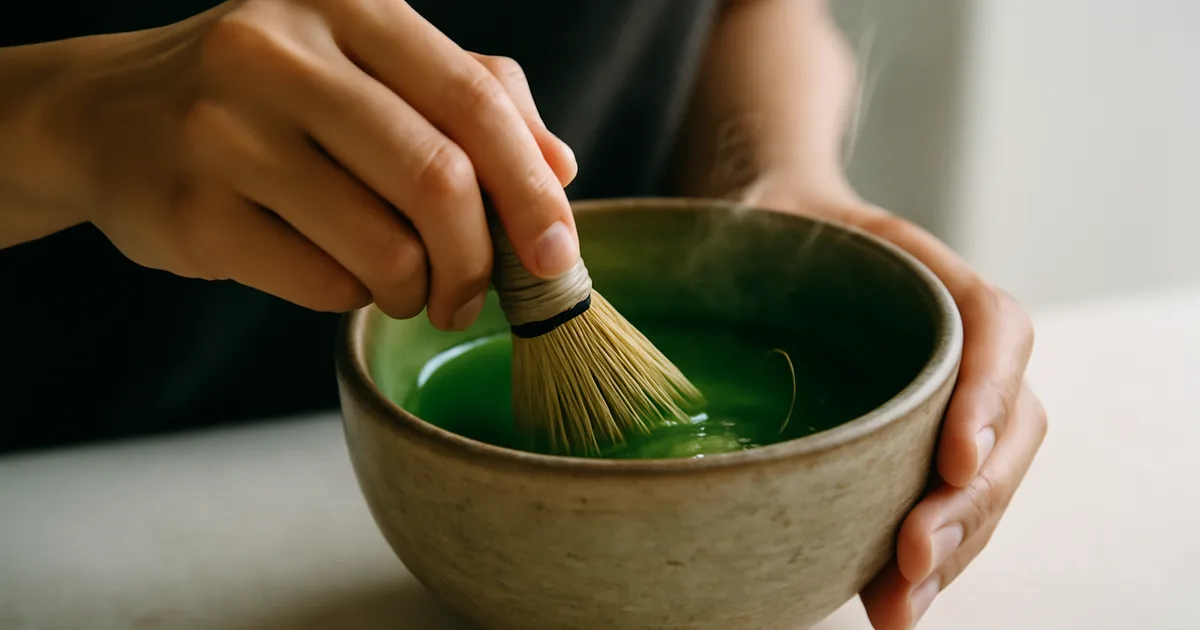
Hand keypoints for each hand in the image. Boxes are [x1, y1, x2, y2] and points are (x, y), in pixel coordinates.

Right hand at [56, 0, 578, 329]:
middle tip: (477, 296)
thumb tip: (560, 169)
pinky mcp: (192, 209)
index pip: (474, 99)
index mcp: (347, 5)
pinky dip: (351, 296)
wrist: (105, 116)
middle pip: (437, 180)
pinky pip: (322, 282)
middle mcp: (282, 53)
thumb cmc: (269, 96)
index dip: (531, 189)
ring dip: (417, 289)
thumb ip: (470, 98)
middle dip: (480, 261)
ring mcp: (226, 129)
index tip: (559, 256)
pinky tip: (334, 271)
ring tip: (404, 285)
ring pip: (384, 247)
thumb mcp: (367, 64)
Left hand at [743, 182, 1047, 628]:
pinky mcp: (913, 442)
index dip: (988, 392)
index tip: (954, 458)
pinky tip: (889, 601)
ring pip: (985, 478)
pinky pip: (945, 501)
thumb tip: (694, 290)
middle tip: (915, 561)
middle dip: (969, 502)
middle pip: (1006, 424)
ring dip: (954, 547)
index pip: (993, 326)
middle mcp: (953, 341)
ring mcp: (943, 396)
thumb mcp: (761, 214)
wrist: (774, 236)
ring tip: (901, 608)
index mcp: (927, 275)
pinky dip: (927, 557)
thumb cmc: (769, 228)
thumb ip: (749, 240)